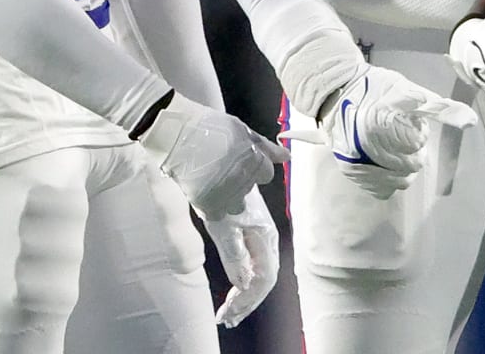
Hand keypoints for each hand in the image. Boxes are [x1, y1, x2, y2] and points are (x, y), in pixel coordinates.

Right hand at [137, 93, 286, 218]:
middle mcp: (242, 178)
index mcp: (253, 159)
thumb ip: (265, 147)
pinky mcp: (204, 201)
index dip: (257, 167)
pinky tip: (207, 191)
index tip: (243, 161)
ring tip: (215, 179)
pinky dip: (214, 206)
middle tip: (224, 167)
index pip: (266, 174)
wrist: (175, 132)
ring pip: (237, 205)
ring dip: (230, 195)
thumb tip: (286, 157)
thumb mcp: (242, 130)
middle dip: (242, 179)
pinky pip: (217, 214)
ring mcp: (223, 192)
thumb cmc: (210, 126)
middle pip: (250, 188)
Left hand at [201, 190, 278, 326]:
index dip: (247, 300)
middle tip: (226, 319)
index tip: (228, 314)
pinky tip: (234, 292)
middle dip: (247, 302)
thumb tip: (242, 284)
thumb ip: (235, 257)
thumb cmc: (221, 193)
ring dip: (245, 295)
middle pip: (263, 279)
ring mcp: (259, 237)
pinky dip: (242, 282)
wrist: (217, 165)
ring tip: (228, 313)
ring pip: (258, 273)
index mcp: (266, 238)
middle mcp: (267, 239)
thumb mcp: (224, 227)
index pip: (264, 279)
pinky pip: (251, 264)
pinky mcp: (250, 234)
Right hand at [293, 66, 477, 198]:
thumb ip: (440, 109)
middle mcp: (366, 147)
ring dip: (404, 167)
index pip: (415, 144)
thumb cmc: (378, 89)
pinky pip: (381, 188)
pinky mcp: (351, 171)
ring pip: (399, 180)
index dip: (418, 132)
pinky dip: (389, 178)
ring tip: (395, 148)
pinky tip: (386, 162)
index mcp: (381, 124)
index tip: (409, 120)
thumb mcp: (411, 92)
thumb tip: (471, 122)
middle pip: (410, 165)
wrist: (338, 92)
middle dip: (412, 151)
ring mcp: (357, 162)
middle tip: (402, 134)